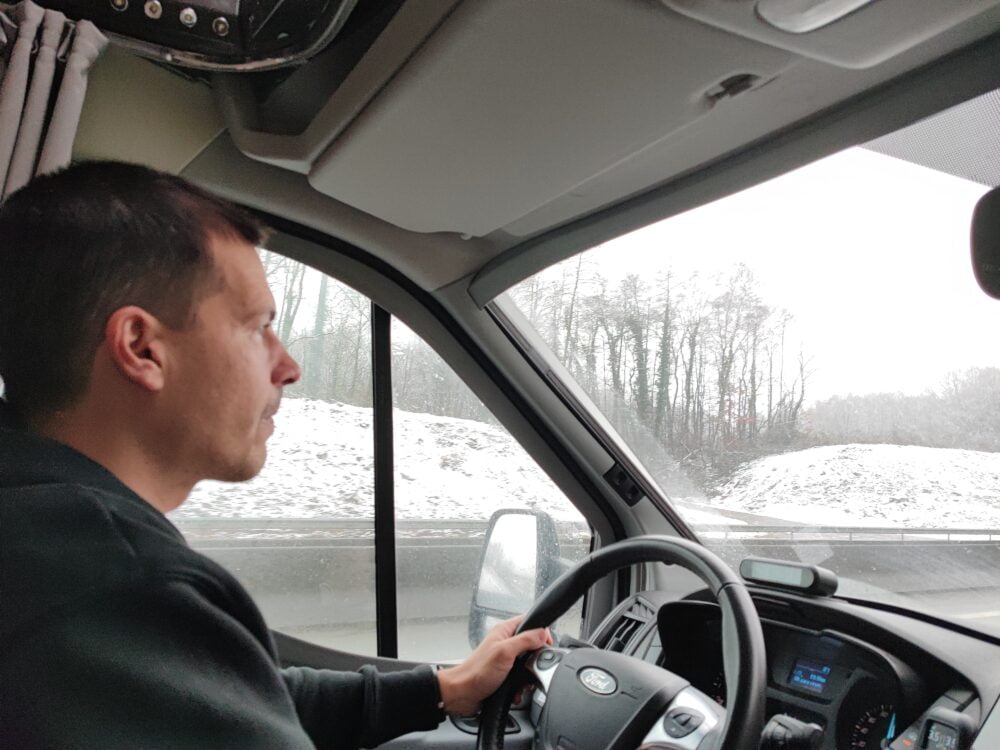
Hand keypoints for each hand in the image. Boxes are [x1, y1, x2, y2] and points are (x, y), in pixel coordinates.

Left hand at [437, 615, 551, 716]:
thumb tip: (542, 633)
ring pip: (528, 663)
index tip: (545, 645)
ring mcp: (505, 658)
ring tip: (522, 682)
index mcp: (504, 631)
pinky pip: (521, 677)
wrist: (462, 694)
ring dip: (528, 675)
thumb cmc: (476, 672)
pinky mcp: (505, 673)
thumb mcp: (504, 653)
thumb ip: (525, 640)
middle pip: (532, 644)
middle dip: (536, 658)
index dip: (541, 631)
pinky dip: (521, 685)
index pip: (530, 621)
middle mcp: (505, 642)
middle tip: (532, 666)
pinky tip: (515, 690)